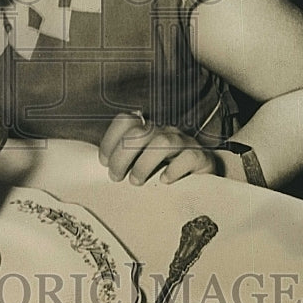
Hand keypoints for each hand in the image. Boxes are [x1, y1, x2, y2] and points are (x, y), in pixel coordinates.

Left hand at [99, 114, 216, 184]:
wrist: (203, 179)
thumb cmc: (165, 172)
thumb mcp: (142, 164)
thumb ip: (124, 162)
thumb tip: (99, 171)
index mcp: (148, 130)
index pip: (126, 121)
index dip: (110, 140)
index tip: (104, 162)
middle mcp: (164, 131)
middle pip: (139, 132)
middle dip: (122, 156)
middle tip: (116, 177)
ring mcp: (184, 142)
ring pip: (162, 142)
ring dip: (144, 164)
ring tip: (136, 182)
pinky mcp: (201, 157)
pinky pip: (188, 156)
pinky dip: (174, 169)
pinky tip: (165, 181)